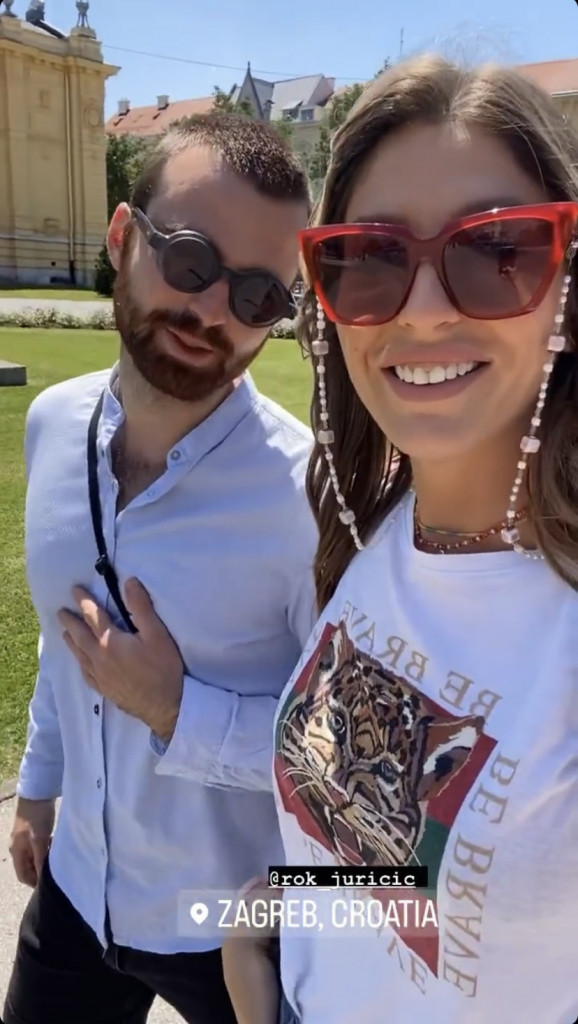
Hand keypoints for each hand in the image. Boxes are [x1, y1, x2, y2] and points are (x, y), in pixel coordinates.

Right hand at [10, 797, 54, 886]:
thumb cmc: (36, 817)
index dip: (34, 883)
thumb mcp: (39, 840)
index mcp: (16, 851)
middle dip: (40, 871)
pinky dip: (46, 849)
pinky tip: (56, 845)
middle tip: (56, 870)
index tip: (49, 885)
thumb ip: (40, 860)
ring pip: (35, 856)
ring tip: (57, 857)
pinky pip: (39, 847)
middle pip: (29, 867)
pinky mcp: (33, 830)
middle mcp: (18, 847)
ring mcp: (25, 838)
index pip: (23, 875)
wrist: (37, 792)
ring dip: (45, 859)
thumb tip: (42, 879)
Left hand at [58, 580, 183, 742]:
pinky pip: (85, 673)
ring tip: (65, 634)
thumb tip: (129, 582)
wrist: (165, 707)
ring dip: (71, 641)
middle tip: (61, 612)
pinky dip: (80, 662)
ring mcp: (99, 675)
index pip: (93, 615)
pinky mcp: (104, 689)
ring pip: (79, 654)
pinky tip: (81, 663)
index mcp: (110, 641)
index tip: (74, 589)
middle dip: (70, 622)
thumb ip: (141, 607)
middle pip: (79, 635)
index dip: (84, 600)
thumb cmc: (163, 668)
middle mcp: (99, 657)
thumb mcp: (157, 634)